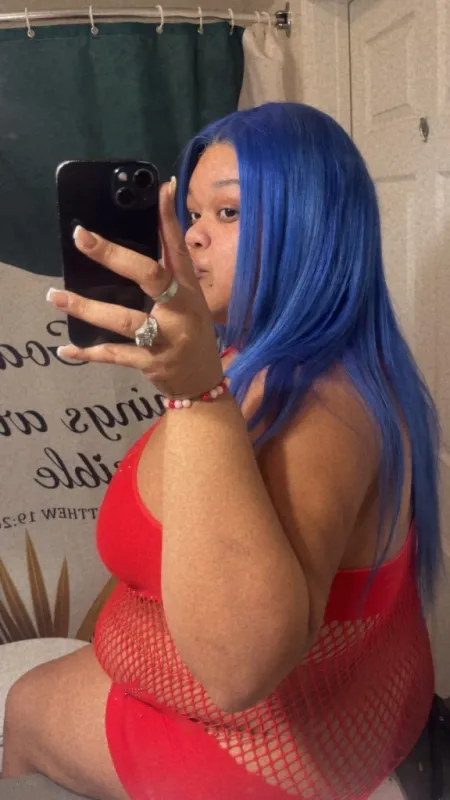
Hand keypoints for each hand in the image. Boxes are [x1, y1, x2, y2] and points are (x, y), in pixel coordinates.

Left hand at [47, 182, 223, 398]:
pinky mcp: (152, 362)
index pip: (178, 248)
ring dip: (88, 308)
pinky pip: (116, 355)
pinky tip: (67, 349)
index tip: (161, 188)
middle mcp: (180, 310)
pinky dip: (89, 353)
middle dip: (114, 255)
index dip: (169, 219)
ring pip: (124, 319)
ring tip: (56, 296)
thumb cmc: (192, 335)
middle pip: (149, 276)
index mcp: (188, 289)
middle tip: (82, 237)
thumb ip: (169, 274)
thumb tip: (144, 238)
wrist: (203, 382)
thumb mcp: (190, 302)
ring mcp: (167, 337)